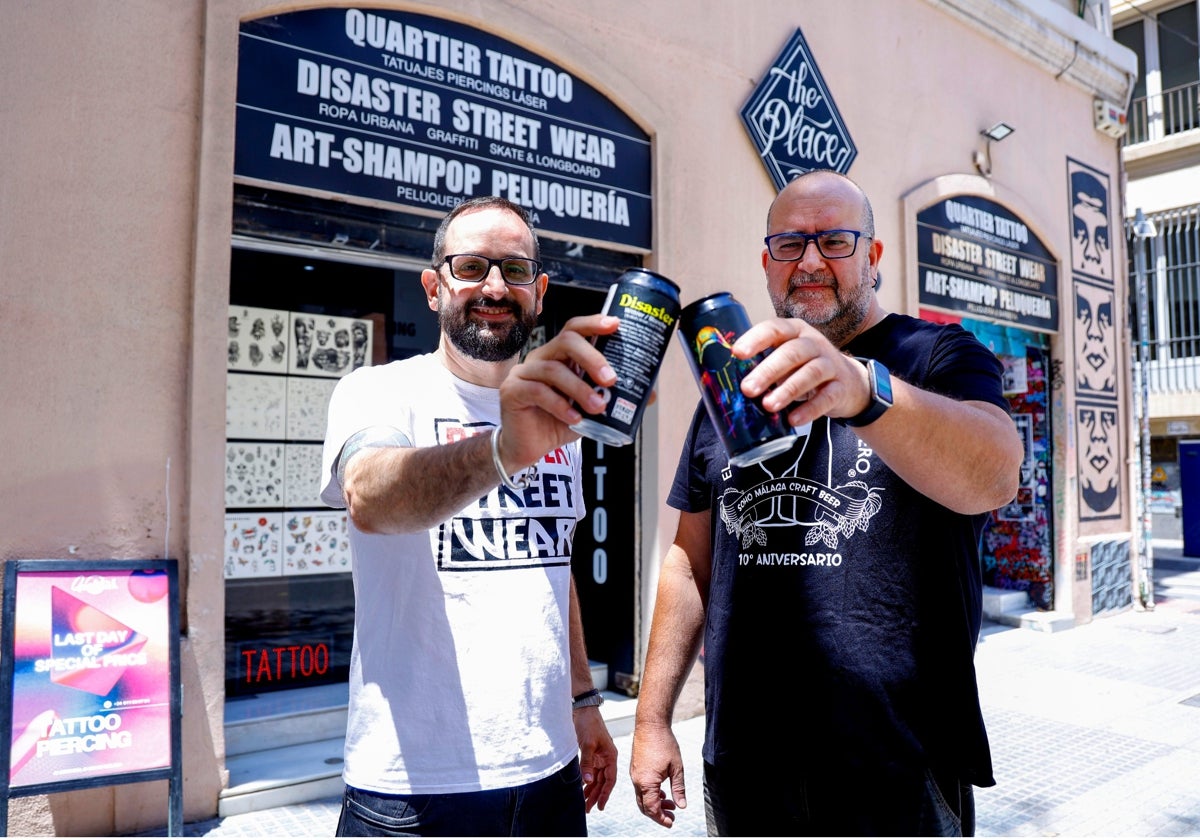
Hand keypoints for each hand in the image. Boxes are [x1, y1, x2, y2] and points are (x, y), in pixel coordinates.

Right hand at [496, 314, 619, 469]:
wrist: (529, 449)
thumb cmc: (559, 423)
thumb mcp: (591, 409)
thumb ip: (614, 398)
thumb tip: (650, 394)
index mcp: (560, 355)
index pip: (574, 329)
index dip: (594, 323)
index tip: (616, 325)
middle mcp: (541, 358)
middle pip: (566, 341)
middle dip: (592, 357)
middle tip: (611, 379)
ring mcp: (524, 373)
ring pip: (554, 370)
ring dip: (580, 389)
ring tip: (598, 408)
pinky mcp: (513, 391)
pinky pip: (538, 392)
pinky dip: (560, 405)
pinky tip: (575, 419)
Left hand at [573, 706, 616, 811]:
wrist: (582, 709)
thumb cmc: (588, 723)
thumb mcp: (587, 744)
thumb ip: (587, 763)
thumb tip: (588, 781)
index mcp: (611, 756)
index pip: (610, 780)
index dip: (605, 794)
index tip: (599, 806)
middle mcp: (606, 758)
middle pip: (603, 782)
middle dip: (596, 796)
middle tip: (588, 809)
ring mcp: (599, 756)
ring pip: (596, 778)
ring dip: (590, 790)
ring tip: (584, 803)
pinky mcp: (591, 754)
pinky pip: (590, 772)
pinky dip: (586, 781)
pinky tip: (581, 789)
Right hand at [629, 721, 685, 827]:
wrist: (650, 724)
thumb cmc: (664, 743)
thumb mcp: (676, 768)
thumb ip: (678, 789)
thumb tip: (681, 805)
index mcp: (646, 782)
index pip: (652, 809)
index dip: (661, 819)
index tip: (671, 822)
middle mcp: (637, 781)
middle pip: (644, 806)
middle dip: (658, 814)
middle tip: (672, 816)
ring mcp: (634, 775)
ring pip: (641, 797)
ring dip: (655, 803)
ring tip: (670, 804)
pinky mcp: (635, 769)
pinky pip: (640, 788)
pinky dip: (650, 794)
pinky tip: (662, 792)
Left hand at [732, 317, 870, 427]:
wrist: (848, 383)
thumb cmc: (803, 369)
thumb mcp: (785, 360)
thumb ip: (761, 365)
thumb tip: (724, 384)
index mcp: (794, 332)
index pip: (774, 328)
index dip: (755, 339)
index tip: (737, 353)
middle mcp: (814, 343)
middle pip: (791, 352)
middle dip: (768, 370)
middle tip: (748, 389)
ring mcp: (830, 364)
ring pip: (810, 373)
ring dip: (788, 390)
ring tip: (768, 406)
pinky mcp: (840, 388)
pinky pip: (826, 397)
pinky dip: (810, 409)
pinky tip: (794, 420)